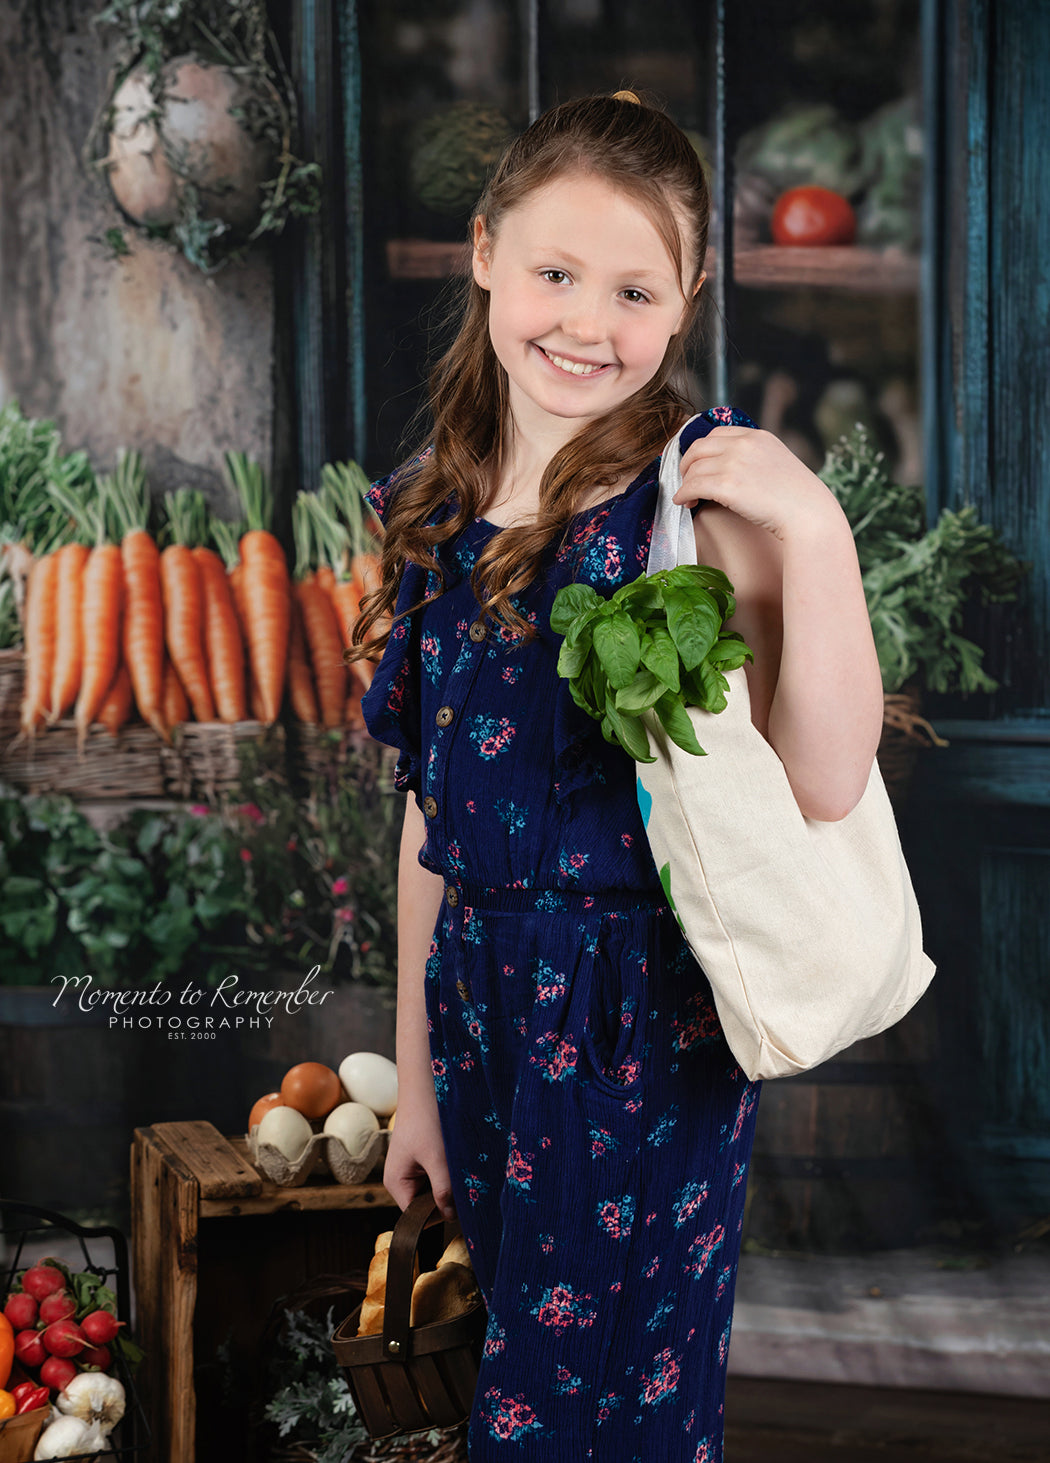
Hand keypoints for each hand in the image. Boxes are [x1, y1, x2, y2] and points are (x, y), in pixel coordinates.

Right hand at [384, 1096, 456, 1221]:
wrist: (426, 1085)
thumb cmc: (427, 1119)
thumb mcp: (438, 1159)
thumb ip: (443, 1191)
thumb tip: (449, 1217)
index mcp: (396, 1183)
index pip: (416, 1216)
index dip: (438, 1216)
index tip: (460, 1208)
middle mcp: (400, 1178)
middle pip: (425, 1204)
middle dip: (445, 1198)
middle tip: (466, 1188)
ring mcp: (411, 1168)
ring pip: (434, 1189)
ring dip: (449, 1184)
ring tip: (462, 1170)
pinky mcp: (422, 1157)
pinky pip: (437, 1175)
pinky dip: (449, 1171)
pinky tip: (458, 1160)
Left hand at [672, 425, 841, 541]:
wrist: (808, 514)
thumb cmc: (798, 498)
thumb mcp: (779, 464)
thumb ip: (757, 460)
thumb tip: (737, 471)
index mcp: (757, 436)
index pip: (717, 433)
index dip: (702, 449)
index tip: (698, 463)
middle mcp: (743, 444)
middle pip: (699, 447)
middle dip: (688, 464)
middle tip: (686, 480)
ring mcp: (733, 463)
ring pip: (693, 468)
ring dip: (685, 482)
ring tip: (687, 497)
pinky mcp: (726, 485)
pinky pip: (692, 486)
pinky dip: (683, 495)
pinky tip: (684, 503)